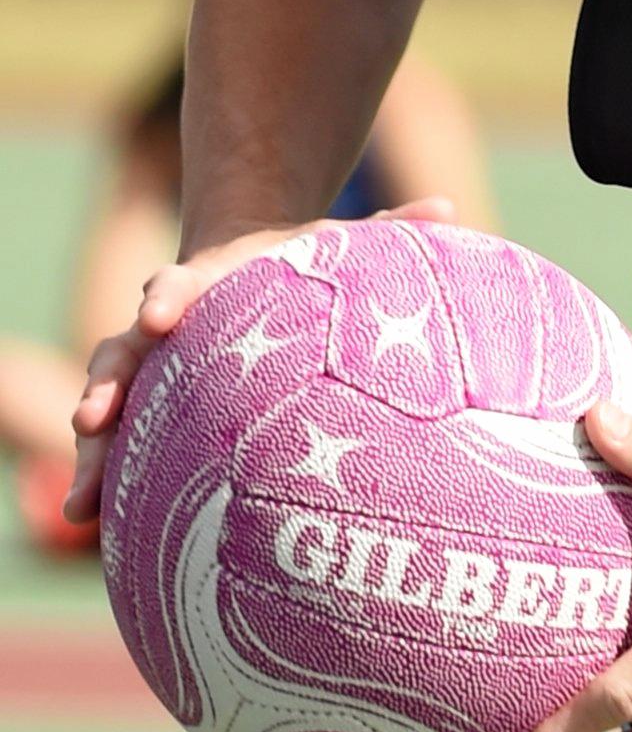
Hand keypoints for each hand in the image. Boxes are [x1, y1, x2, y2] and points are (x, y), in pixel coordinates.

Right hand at [66, 195, 457, 522]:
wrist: (240, 277)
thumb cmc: (294, 269)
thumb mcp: (334, 247)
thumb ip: (388, 233)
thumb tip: (447, 211)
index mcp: (205, 281)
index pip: (178, 284)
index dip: (167, 295)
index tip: (159, 309)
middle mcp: (162, 328)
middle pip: (123, 351)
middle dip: (107, 383)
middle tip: (93, 415)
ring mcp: (146, 371)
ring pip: (107, 405)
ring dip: (93, 449)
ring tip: (84, 500)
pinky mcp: (143, 410)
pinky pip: (116, 443)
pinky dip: (101, 477)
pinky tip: (88, 520)